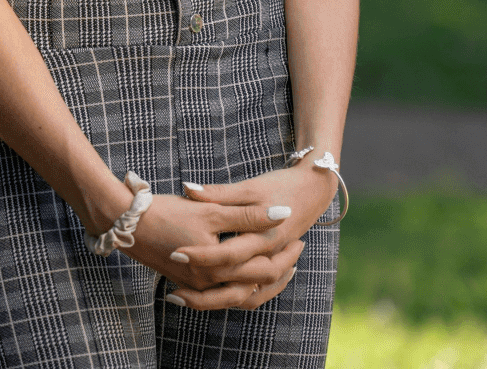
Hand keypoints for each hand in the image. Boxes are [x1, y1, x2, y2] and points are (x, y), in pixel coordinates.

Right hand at [87, 185, 299, 301]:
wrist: (124, 220)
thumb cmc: (166, 211)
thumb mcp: (211, 210)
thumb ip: (248, 215)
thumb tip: (282, 213)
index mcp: (218, 266)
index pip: (264, 268)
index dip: (285, 253)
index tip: (301, 237)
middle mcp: (208, 282)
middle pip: (255, 286)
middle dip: (279, 272)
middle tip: (297, 254)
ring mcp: (196, 285)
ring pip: (238, 296)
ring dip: (261, 284)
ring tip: (279, 267)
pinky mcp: (186, 282)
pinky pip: (221, 294)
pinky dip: (239, 286)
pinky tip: (246, 273)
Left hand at [163, 159, 336, 308]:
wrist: (314, 189)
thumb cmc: (282, 185)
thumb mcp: (249, 187)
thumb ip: (219, 193)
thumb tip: (188, 189)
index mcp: (264, 237)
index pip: (228, 254)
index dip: (201, 256)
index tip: (175, 254)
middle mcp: (269, 257)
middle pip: (237, 287)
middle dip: (204, 294)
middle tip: (172, 294)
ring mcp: (272, 264)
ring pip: (247, 296)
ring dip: (216, 301)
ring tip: (182, 298)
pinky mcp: (272, 266)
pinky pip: (255, 292)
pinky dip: (231, 297)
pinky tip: (208, 293)